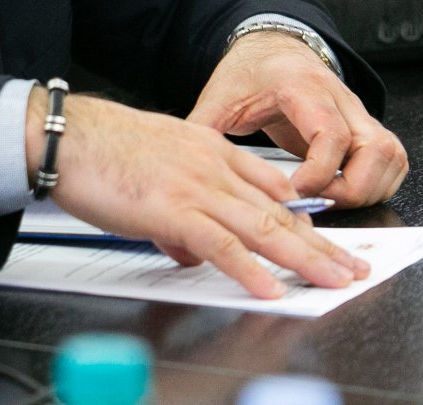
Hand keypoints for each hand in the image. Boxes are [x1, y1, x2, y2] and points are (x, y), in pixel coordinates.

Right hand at [33, 89, 370, 298]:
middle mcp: (214, 168)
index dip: (304, 218)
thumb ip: (178, 207)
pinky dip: (249, 269)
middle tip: (352, 267)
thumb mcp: (156, 170)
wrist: (70, 133)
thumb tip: (188, 251)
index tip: (327, 239)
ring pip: (263, 227)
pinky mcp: (172, 210)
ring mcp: (197, 188)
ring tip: (332, 281)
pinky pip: (221, 245)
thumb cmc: (104, 149)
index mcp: (212, 152)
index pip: (270, 188)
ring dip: (304, 259)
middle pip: (280, 211)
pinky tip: (270, 289)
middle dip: (321, 244)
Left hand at [187, 31, 408, 208]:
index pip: (331, 136)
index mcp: (304, 89)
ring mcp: (359, 112)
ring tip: (333, 203)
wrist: (272, 48)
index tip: (292, 196)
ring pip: (391, 155)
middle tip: (318, 206)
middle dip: (351, 190)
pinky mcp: (366, 126)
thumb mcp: (219, 99)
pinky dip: (379, 183)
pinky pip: (393, 159)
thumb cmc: (248, 75)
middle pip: (375, 149)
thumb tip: (171, 172)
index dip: (317, 175)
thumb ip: (201, 132)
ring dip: (369, 189)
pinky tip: (349, 195)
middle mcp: (341, 98)